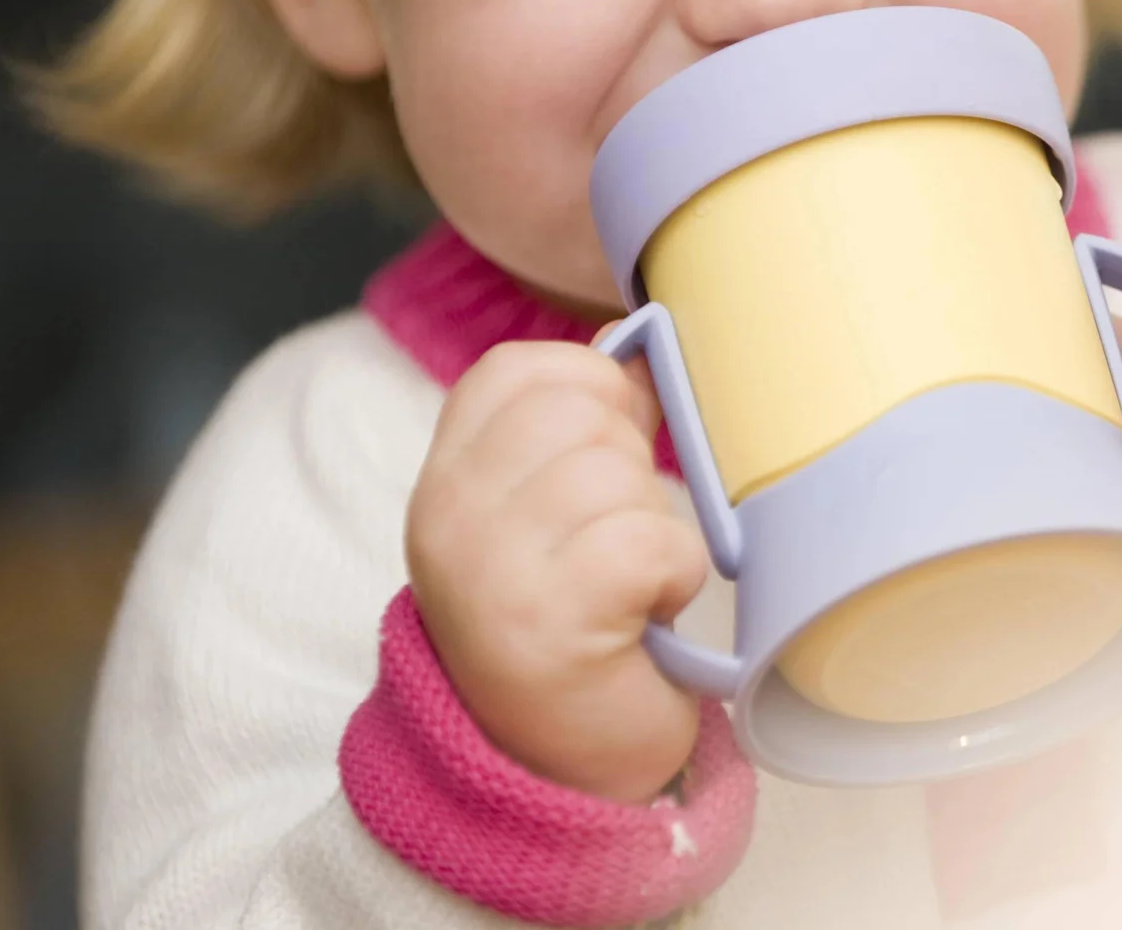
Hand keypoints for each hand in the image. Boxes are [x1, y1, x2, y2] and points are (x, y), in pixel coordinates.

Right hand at [405, 340, 709, 802]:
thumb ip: (583, 430)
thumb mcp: (554, 515)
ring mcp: (489, 567)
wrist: (563, 768)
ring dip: (655, 531)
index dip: (591, 393)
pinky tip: (646, 613)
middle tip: (617, 540)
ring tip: (629, 585)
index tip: (609, 457)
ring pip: (617, 474)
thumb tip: (647, 352)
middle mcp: (448, 516)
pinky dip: (674, 575)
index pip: (517, 370)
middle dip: (631, 469)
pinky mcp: (549, 619)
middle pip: (579, 414)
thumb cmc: (579, 628)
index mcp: (446, 480)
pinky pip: (651, 540)